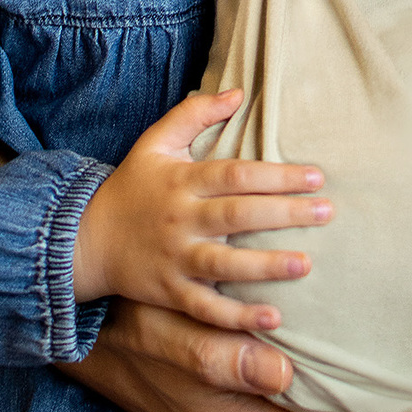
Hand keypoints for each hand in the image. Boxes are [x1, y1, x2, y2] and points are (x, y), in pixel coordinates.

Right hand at [73, 89, 331, 330]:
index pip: (237, 175)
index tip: (317, 176)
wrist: (85, 239)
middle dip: (286, 214)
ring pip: (225, 265)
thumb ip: (194, 113)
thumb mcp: (155, 141)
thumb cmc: (131, 185)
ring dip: (267, 267)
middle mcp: (181, 219)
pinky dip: (238, 316)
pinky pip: (207, 308)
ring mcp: (175, 258)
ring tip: (306, 265)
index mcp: (183, 180)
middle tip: (327, 212)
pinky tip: (273, 319)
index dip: (277, 175)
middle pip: (238, 215)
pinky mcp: (169, 292)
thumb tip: (238, 93)